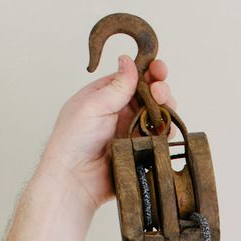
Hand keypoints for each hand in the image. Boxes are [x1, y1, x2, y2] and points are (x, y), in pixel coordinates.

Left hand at [41, 54, 178, 212]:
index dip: (148, 71)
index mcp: (106, 95)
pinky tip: (166, 129)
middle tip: (161, 92)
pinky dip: (166, 132)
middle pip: (149, 95)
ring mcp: (132, 132)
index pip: (132, 77)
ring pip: (157, 116)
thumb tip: (128, 60)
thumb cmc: (74, 141)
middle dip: (160, 89)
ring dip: (166, 109)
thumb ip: (116, 86)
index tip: (159, 69)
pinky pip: (159, 139)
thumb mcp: (93, 105)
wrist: (76, 180)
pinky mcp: (140, 151)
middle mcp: (120, 112)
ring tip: (165, 107)